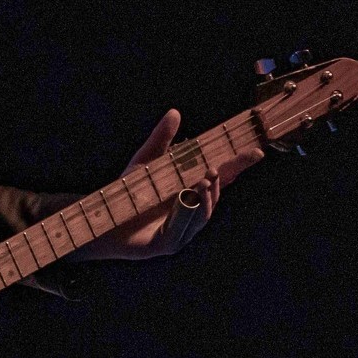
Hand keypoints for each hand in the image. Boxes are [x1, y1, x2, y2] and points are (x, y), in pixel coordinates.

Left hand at [78, 108, 262, 261]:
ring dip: (205, 199)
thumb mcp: (145, 161)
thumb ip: (161, 139)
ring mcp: (181, 230)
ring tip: (203, 182)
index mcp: (190, 191)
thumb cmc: (126, 192)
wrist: (101, 220)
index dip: (238, 166)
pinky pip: (182, 232)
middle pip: (214, 197)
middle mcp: (191, 211)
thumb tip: (175, 112)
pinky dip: (185, 216)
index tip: (256, 151)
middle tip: (213, 170)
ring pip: (202, 216)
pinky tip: (185, 201)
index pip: (221, 178)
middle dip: (218, 184)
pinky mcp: (166, 245)